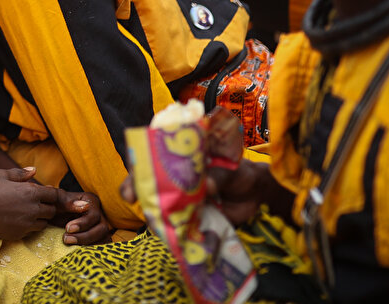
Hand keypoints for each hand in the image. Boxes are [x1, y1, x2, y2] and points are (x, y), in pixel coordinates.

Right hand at [0, 167, 61, 240]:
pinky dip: (28, 226)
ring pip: (44, 223)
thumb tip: (33, 171)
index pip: (53, 194)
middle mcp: (32, 209)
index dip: (50, 193)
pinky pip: (31, 232)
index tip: (43, 192)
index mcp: (30, 192)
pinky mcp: (18, 235)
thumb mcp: (1, 175)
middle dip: (46, 205)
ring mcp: (26, 224)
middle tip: (34, 201)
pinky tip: (16, 219)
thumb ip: (20, 173)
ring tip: (25, 211)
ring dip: (39, 217)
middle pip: (51, 210)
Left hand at [54, 190, 112, 244]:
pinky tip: (78, 250)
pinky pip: (102, 246)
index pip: (94, 215)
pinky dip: (92, 249)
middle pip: (102, 228)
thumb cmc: (54, 205)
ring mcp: (100, 227)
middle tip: (66, 239)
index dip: (83, 224)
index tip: (67, 228)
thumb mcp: (57, 201)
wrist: (50, 215)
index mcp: (91, 201)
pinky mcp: (98, 238)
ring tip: (69, 244)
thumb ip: (69, 202)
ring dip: (88, 244)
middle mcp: (99, 214)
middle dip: (84, 236)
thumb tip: (86, 206)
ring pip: (104, 239)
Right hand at [120, 164, 264, 227]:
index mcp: (182, 158)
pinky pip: (175, 223)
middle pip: (148, 179)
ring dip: (152, 210)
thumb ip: (218, 176)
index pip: (152, 154)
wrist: (258, 197)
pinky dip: (170, 229)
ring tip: (150, 217)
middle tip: (130, 196)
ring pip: (158, 203)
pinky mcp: (190, 217)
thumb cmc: (241, 174)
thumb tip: (206, 186)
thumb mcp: (231, 169)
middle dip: (137, 187)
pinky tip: (167, 233)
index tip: (133, 169)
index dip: (139, 161)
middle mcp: (176, 177)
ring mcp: (181, 198)